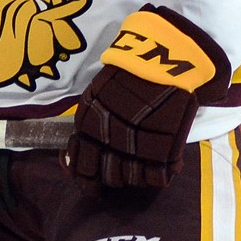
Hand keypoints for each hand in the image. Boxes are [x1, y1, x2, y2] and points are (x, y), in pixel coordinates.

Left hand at [64, 5, 229, 192]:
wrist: (163, 58)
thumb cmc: (128, 72)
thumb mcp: (97, 96)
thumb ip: (90, 125)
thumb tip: (75, 155)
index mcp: (89, 129)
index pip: (81, 170)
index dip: (86, 180)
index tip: (92, 182)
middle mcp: (109, 143)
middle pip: (108, 177)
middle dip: (112, 176)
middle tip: (122, 165)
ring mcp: (137, 150)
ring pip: (131, 181)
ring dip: (135, 176)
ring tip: (142, 162)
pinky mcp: (164, 151)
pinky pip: (158, 178)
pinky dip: (160, 174)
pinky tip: (162, 163)